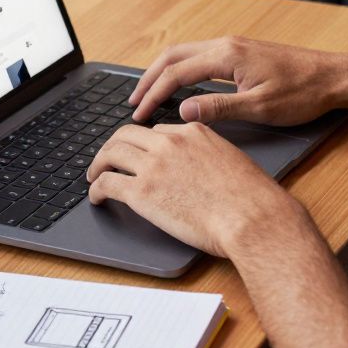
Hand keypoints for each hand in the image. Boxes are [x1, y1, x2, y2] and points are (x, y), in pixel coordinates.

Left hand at [86, 122, 306, 256]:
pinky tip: (97, 198)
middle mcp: (170, 142)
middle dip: (113, 147)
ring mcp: (154, 165)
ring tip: (95, 176)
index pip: (157, 131)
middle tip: (107, 160)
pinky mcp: (143, 192)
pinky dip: (96, 189)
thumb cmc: (252, 198)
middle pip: (127, 134)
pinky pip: (108, 183)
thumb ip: (209, 156)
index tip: (139, 156)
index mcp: (193, 131)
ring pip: (111, 153)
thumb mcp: (231, 160)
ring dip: (98, 164)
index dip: (144, 144)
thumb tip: (199, 170)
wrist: (251, 217)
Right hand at [129, 36, 347, 125]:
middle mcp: (227, 45)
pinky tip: (180, 86)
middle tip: (133, 102)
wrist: (334, 77)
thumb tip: (183, 112)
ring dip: (164, 72)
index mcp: (227, 56)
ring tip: (149, 94)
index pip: (177, 74)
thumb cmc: (303, 92)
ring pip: (185, 53)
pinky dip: (181, 70)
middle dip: (149, 79)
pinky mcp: (242, 52)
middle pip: (173, 57)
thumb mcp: (260, 108)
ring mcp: (234, 46)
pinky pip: (200, 56)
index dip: (154, 95)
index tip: (139, 114)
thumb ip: (219, 109)